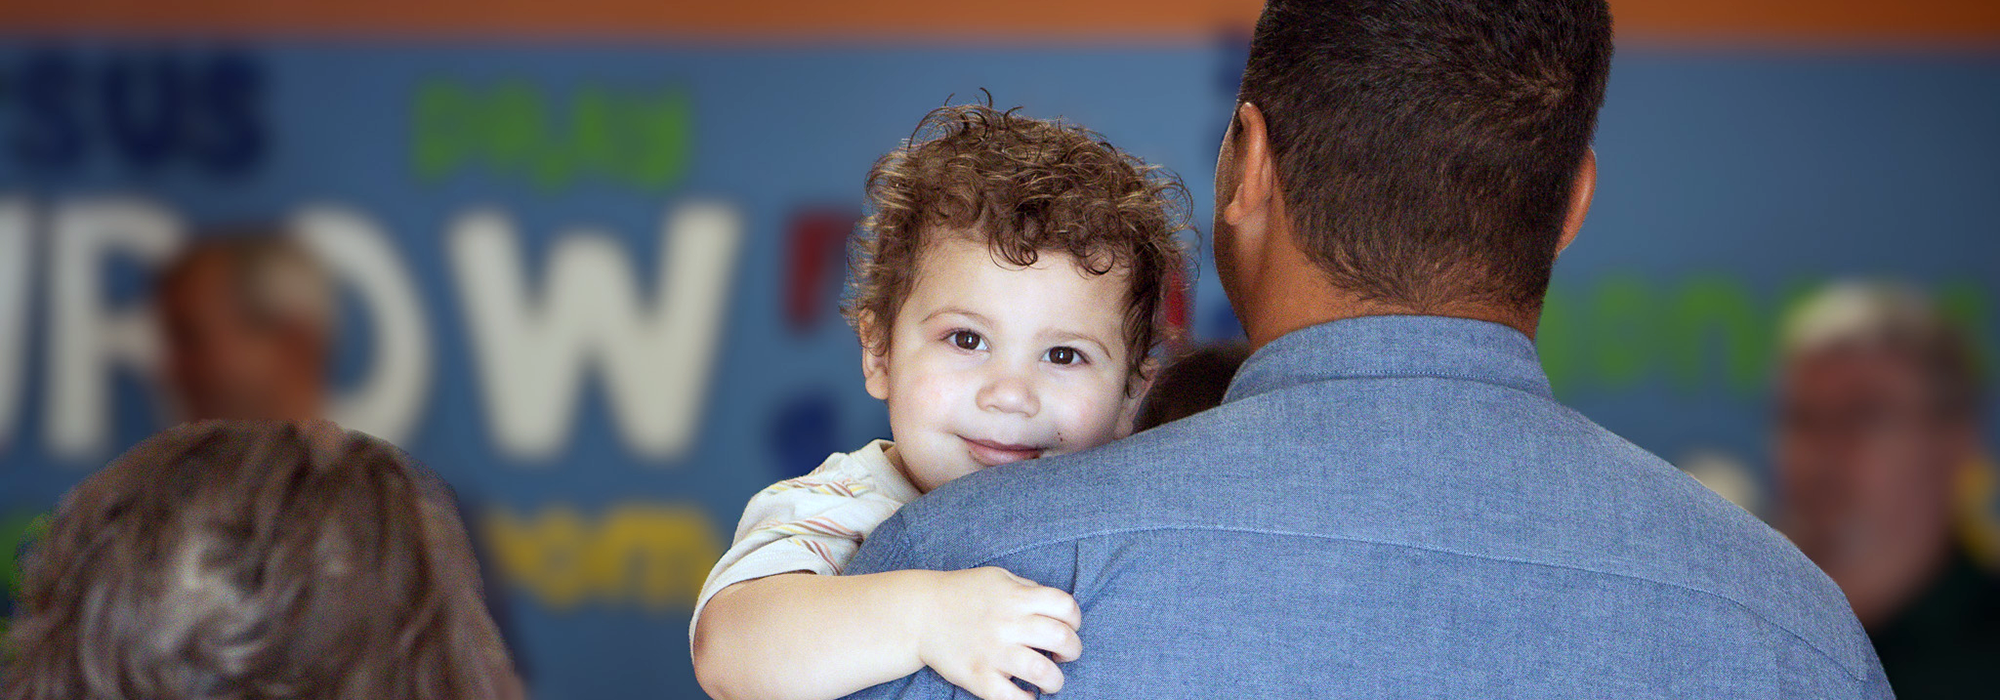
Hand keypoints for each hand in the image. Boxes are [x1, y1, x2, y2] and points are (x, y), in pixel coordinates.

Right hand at [912, 567, 1083, 699]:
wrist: (919, 614)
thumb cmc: (961, 594)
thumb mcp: (998, 578)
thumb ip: (1028, 589)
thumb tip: (1056, 608)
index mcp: (1016, 597)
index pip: (1066, 607)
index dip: (1074, 620)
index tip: (1068, 628)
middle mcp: (1009, 623)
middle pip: (1062, 639)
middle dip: (1072, 651)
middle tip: (1062, 657)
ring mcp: (993, 652)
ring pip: (1043, 673)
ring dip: (1055, 681)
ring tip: (1048, 681)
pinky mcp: (978, 676)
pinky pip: (1012, 698)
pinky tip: (1027, 696)